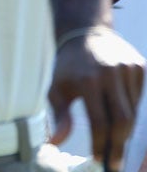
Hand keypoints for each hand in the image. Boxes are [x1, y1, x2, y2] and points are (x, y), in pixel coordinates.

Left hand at [49, 28, 144, 171]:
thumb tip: (55, 143)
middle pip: (123, 121)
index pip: (100, 121)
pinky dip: (130, 111)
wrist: (85, 34)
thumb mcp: (56, 88)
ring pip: (133, 112)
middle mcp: (111, 73)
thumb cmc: (68, 67)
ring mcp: (128, 68)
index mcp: (88, 79)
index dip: (101, 144)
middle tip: (113, 163)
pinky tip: (118, 113)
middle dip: (118, 145)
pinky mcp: (140, 66)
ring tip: (113, 138)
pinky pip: (138, 99)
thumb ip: (60, 116)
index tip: (99, 160)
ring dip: (124, 129)